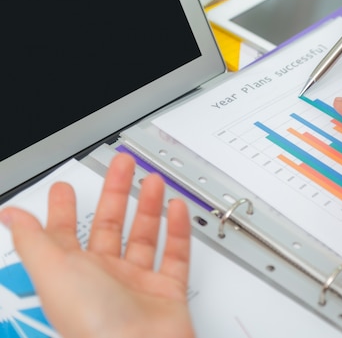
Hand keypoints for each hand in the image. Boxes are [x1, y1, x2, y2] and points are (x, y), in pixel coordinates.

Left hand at [0, 153, 194, 337]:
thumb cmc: (92, 322)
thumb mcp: (52, 271)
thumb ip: (32, 240)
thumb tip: (11, 216)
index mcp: (73, 275)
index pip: (65, 235)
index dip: (63, 211)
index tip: (64, 190)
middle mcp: (104, 278)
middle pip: (111, 226)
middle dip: (116, 192)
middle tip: (123, 166)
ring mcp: (137, 284)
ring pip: (145, 236)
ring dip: (149, 206)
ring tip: (153, 181)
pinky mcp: (167, 290)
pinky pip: (175, 254)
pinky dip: (178, 229)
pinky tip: (175, 208)